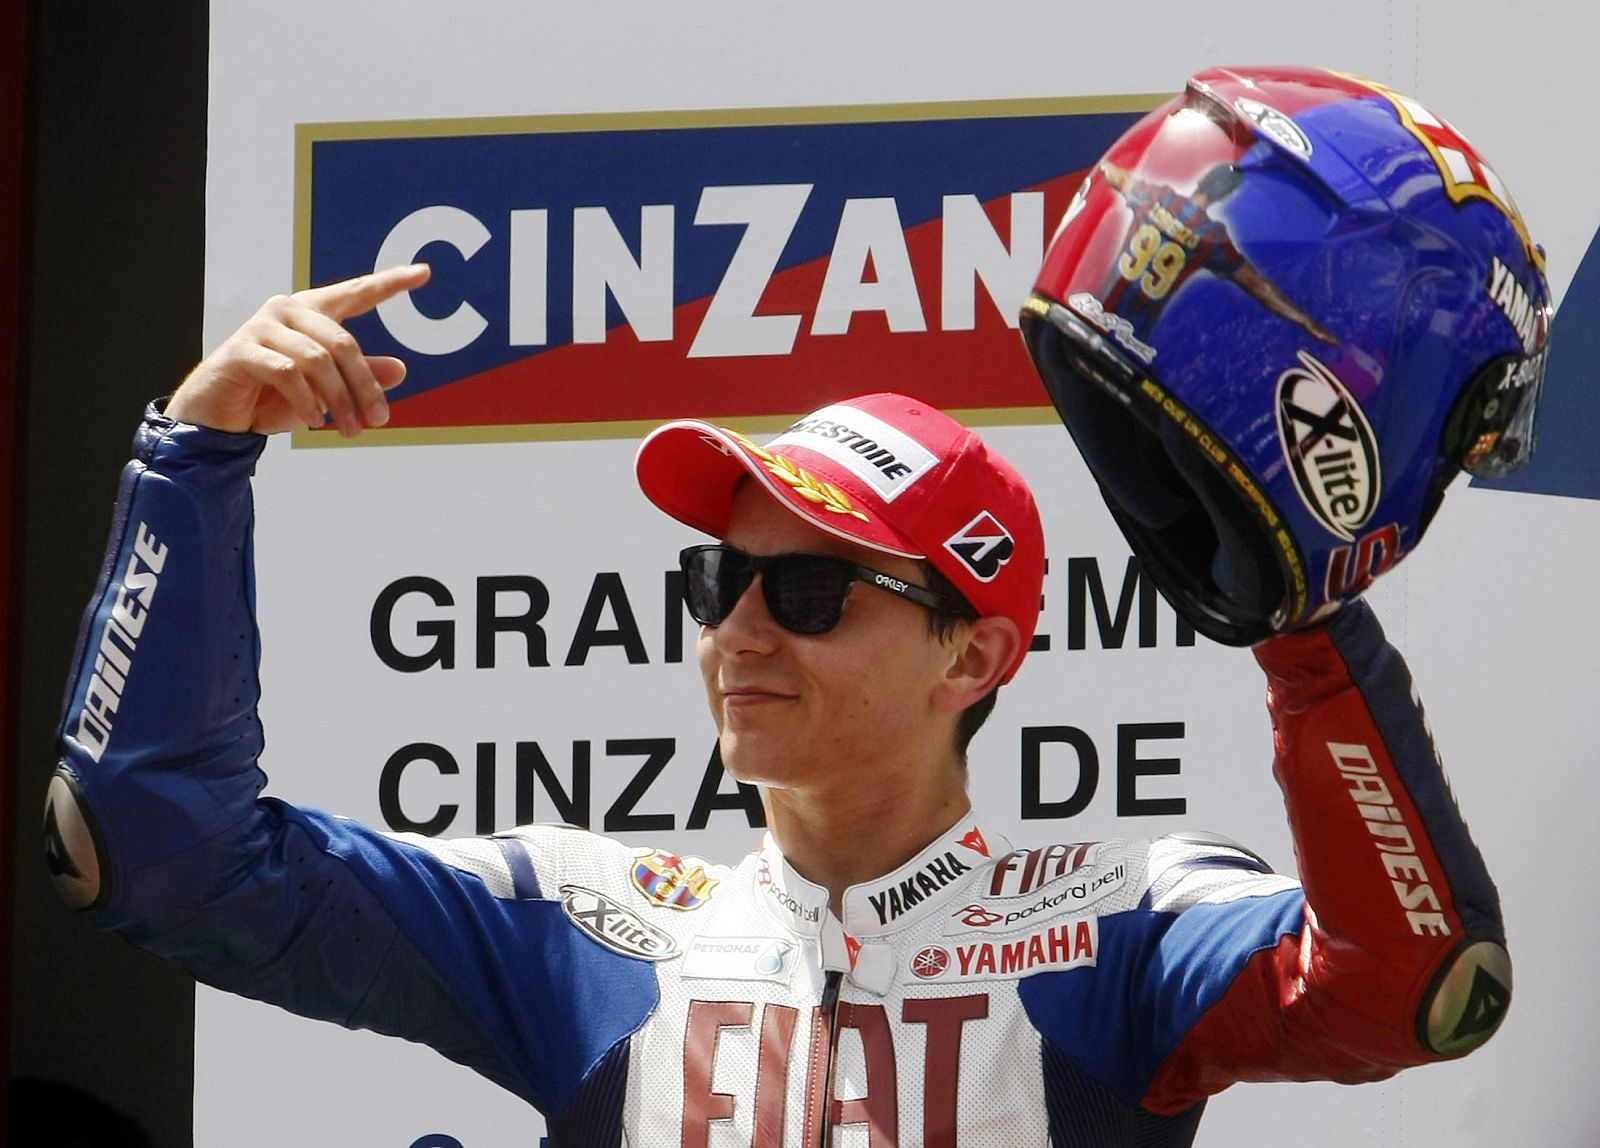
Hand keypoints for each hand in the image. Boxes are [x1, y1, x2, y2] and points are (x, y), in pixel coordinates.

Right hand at [166, 264, 430, 436]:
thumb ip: (359, 377)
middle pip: (343, 343)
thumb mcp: (325, 392)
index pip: (356, 293)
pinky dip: (307, 401)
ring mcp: (262, 326)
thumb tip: (400, 369)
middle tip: (379, 420)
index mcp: (312, 313)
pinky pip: (288, 373)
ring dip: (340, 400)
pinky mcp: (242, 349)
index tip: (423, 272)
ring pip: (318, 359)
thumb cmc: (271, 398)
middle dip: (365, 386)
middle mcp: (288, 310)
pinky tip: (315, 421)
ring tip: (349, 430)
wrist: (218, 418)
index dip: (390, 282)